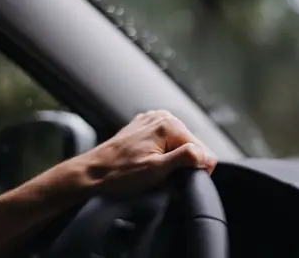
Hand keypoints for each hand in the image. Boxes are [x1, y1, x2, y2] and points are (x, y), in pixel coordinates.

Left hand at [80, 110, 216, 193]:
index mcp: (169, 125)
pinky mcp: (144, 127)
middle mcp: (162, 117)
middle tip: (165, 178)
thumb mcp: (157, 170)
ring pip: (178, 144)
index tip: (183, 181)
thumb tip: (205, 155)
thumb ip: (186, 158)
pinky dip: (162, 153)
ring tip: (154, 170)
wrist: (92, 173)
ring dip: (172, 160)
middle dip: (183, 164)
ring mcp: (152, 120)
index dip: (198, 169)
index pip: (203, 150)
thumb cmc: (120, 174)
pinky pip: (165, 141)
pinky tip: (148, 162)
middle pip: (191, 145)